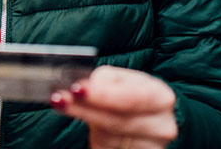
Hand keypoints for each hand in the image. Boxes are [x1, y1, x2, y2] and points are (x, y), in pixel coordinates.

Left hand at [50, 66, 177, 148]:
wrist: (144, 118)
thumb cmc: (129, 94)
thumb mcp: (123, 79)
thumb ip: (106, 79)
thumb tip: (85, 86)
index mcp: (162, 98)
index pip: (132, 98)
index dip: (103, 95)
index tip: (76, 88)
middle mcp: (161, 126)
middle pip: (116, 121)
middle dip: (84, 108)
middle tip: (58, 99)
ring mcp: (150, 148)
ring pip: (107, 138)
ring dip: (84, 121)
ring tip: (67, 105)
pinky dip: (92, 137)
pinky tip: (88, 125)